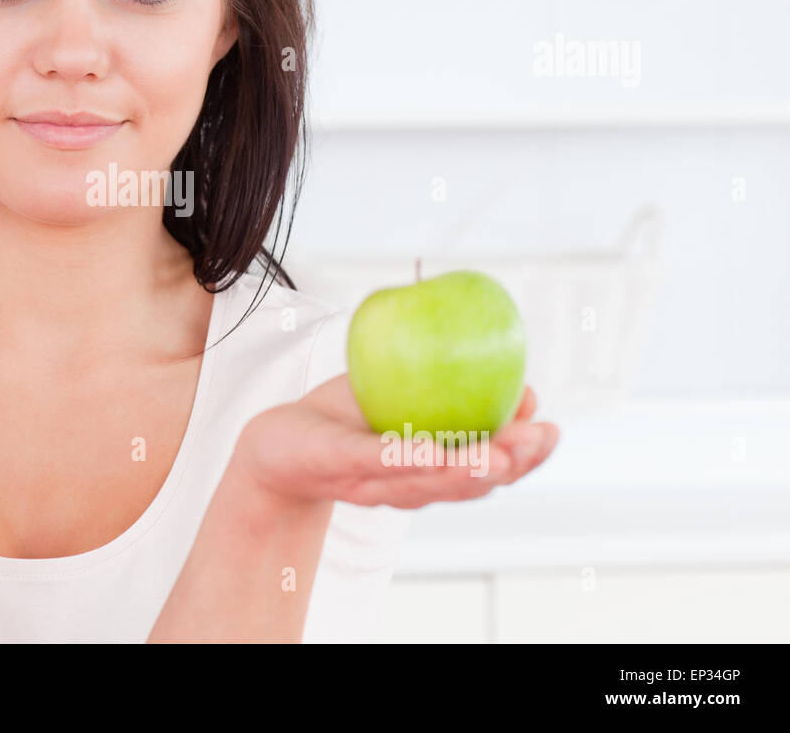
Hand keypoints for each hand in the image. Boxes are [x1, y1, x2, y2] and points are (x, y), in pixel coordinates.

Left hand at [234, 375, 558, 509]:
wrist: (277, 447)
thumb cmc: (345, 419)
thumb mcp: (399, 393)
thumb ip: (446, 378)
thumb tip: (496, 347)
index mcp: (432, 469)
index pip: (489, 469)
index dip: (526, 457)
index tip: (554, 432)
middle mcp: (411, 484)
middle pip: (469, 483)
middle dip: (509, 465)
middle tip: (539, 440)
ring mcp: (376, 481)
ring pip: (429, 483)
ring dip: (468, 470)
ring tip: (500, 454)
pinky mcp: (340, 468)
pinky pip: (377, 463)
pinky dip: (407, 458)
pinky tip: (434, 450)